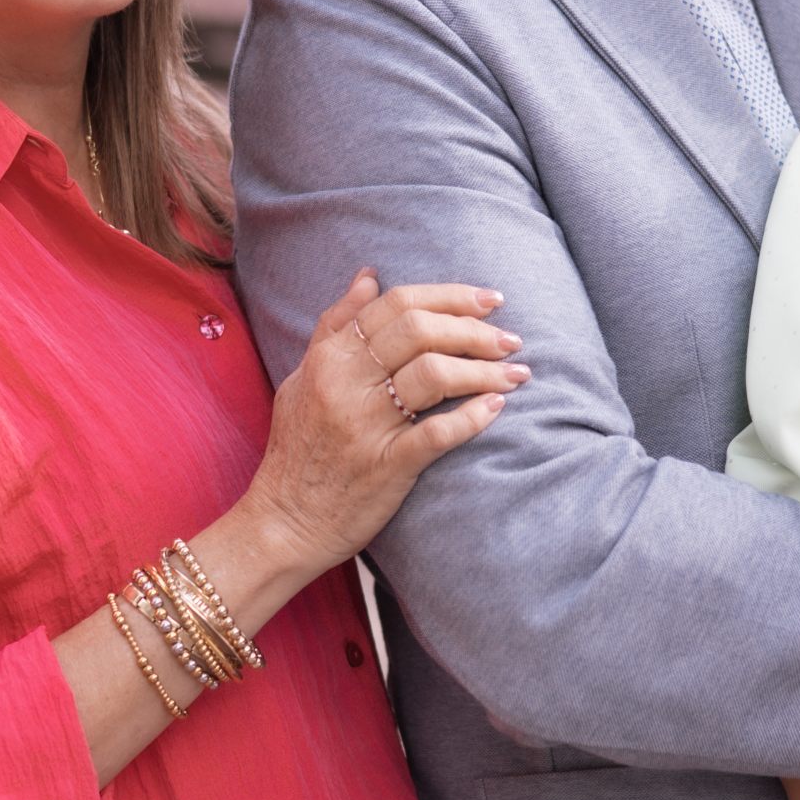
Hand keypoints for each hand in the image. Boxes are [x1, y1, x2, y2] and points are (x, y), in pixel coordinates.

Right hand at [244, 271, 525, 579]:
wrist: (283, 523)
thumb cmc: (299, 450)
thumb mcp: (303, 377)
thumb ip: (336, 325)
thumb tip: (370, 275)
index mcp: (329, 359)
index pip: (395, 305)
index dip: (450, 296)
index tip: (489, 301)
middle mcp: (345, 385)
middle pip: (419, 331)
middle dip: (475, 329)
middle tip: (511, 339)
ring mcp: (366, 426)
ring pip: (434, 375)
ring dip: (484, 369)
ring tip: (516, 372)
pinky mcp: (387, 467)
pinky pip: (437, 433)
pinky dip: (473, 417)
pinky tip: (497, 407)